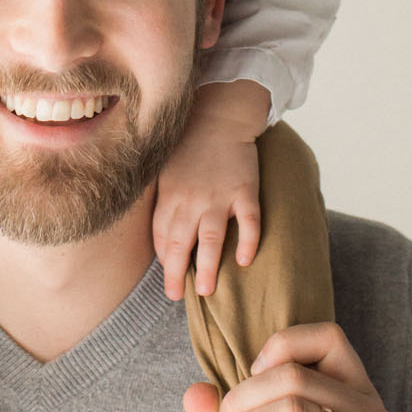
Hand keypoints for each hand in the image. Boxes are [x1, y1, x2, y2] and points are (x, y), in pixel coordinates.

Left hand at [154, 79, 270, 296]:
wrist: (218, 116)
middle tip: (177, 296)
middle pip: (181, 245)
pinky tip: (246, 260)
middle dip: (177, 274)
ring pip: (212, 240)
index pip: (162, 238)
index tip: (169, 277)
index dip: (165, 260)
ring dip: (208, 267)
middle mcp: (191, 200)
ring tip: (207, 291)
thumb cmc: (189, 145)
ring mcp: (220, 196)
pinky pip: (249, 222)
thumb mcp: (164, 170)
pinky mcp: (245, 191)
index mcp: (169, 196)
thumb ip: (163, 201)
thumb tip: (162, 234)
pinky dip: (248, 241)